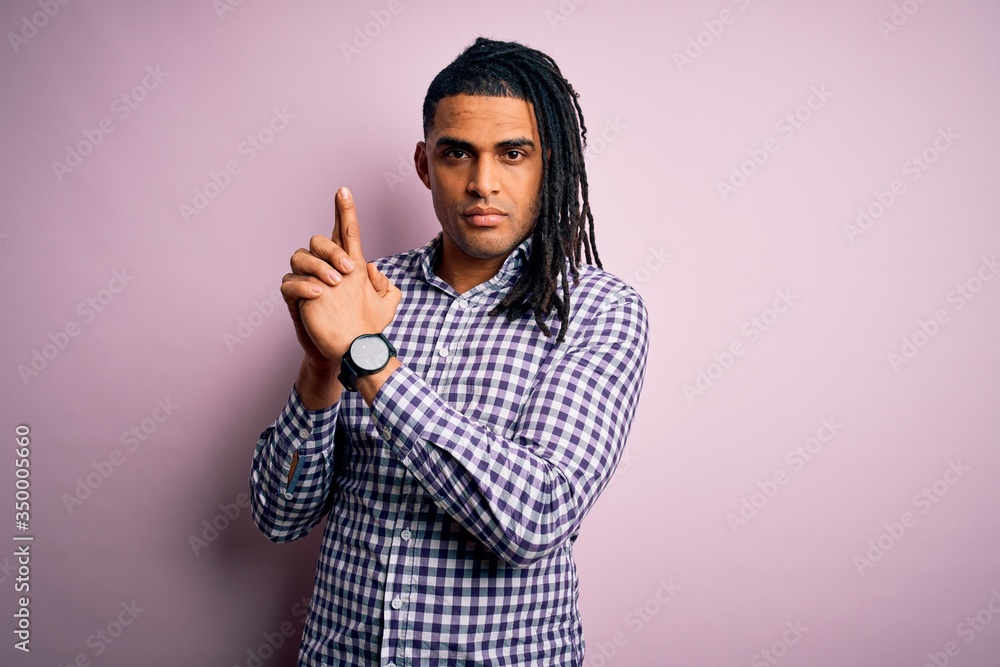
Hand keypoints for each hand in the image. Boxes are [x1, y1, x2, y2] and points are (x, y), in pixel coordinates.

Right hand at [282, 187, 401, 361]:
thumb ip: (387, 287)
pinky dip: (303, 285)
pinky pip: (289, 283)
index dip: (344, 212)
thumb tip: (375, 271)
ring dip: (317, 266)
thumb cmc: (364, 326)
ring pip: (298, 256)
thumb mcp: (385, 307)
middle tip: (348, 271)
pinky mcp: (296, 300)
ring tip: (333, 284)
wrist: (349, 351)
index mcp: (346, 265)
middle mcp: (324, 269)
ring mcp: (308, 282)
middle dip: (332, 251)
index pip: (344, 232)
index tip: (344, 191)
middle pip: (318, 240)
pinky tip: (319, 293)